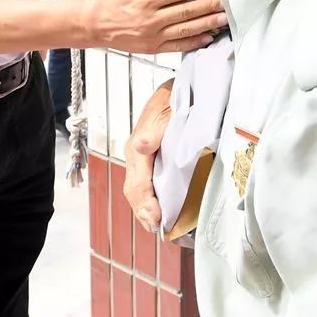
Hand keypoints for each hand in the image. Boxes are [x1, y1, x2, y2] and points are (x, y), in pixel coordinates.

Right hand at [84, 0, 226, 53]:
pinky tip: (207, 37)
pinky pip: (177, 46)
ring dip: (207, 24)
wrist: (90, 26)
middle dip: (209, 6)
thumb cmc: (106, 0)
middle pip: (188, 11)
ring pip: (186, 30)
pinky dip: (194, 42)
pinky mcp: (152, 48)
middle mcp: (152, 19)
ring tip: (223, 19)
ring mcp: (153, 35)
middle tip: (226, 1)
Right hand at [124, 80, 172, 232]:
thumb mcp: (167, 106)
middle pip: (135, 190)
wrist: (181, 87)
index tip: (156, 218)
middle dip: (145, 212)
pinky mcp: (156, 160)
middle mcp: (138, 155)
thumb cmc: (174, 96)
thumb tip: (141, 145)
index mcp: (138, 145)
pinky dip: (156, 200)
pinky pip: (152, 184)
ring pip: (142, 190)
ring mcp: (146, 159)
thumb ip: (156, 127)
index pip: (137, 182)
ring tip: (159, 228)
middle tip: (157, 229)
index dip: (145, 203)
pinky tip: (165, 213)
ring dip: (149, 209)